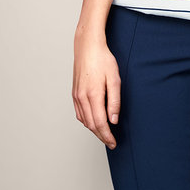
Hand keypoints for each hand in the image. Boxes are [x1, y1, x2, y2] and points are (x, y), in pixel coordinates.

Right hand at [72, 33, 120, 149]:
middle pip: (91, 125)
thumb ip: (114, 101)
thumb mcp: (115, 79)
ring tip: (104, 134)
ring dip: (94, 130)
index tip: (113, 143)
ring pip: (84, 120)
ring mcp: (76, 96)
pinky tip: (93, 121)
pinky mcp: (74, 93)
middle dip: (101, 136)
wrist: (87, 47)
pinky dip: (87, 121)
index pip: (100, 123)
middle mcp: (82, 98)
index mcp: (93, 95)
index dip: (107, 136)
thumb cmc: (103, 59)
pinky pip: (79, 113)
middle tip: (111, 142)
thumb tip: (114, 120)